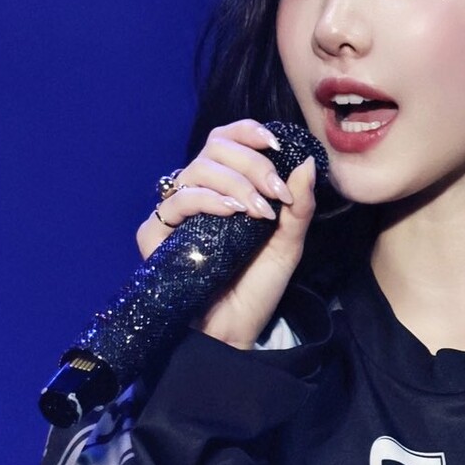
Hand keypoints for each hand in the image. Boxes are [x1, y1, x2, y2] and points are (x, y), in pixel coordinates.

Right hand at [134, 119, 317, 349]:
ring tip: (259, 211)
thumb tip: (308, 163)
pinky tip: (230, 213)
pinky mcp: (156, 235)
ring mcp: (175, 214)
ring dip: (235, 183)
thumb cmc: (256, 289)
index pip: (227, 142)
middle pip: (214, 149)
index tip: (276, 144)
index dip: (248, 133)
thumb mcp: (287, 245)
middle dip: (251, 163)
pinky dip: (206, 199)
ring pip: (198, 170)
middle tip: (276, 192)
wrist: (234, 331)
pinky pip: (177, 202)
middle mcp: (197, 195)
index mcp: (225, 190)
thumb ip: (298, 207)